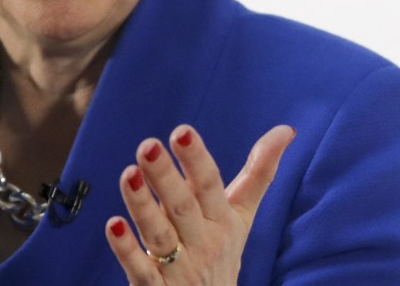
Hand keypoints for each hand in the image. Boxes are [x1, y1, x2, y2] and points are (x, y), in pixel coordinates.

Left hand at [105, 124, 295, 284]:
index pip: (210, 185)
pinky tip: (112, 226)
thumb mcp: (242, 216)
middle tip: (148, 145)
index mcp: (222, 220)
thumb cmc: (222, 253)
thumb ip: (258, 173)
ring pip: (159, 235)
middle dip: (165, 176)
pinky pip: (141, 270)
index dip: (196, 159)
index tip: (182, 131)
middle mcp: (202, 242)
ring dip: (142, 205)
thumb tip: (286, 129)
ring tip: (128, 174)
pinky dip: (127, 250)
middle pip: (183, 207)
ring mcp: (179, 267)